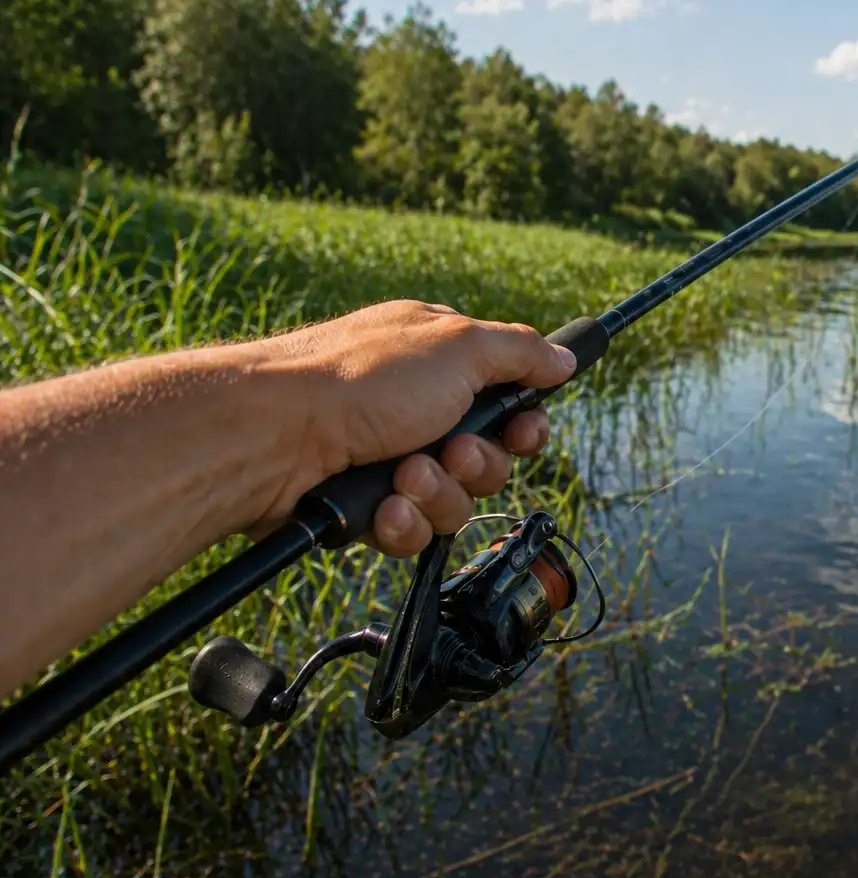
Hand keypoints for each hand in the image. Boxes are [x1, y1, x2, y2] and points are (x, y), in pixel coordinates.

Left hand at [249, 300, 577, 555]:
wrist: (273, 437)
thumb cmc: (360, 380)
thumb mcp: (458, 346)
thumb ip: (521, 353)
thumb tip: (565, 360)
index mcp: (441, 361)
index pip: (508, 400)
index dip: (523, 424)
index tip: (522, 431)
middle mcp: (418, 409)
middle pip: (490, 458)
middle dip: (479, 463)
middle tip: (452, 450)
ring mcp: (391, 458)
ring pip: (455, 501)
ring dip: (439, 493)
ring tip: (403, 477)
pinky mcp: (368, 507)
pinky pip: (415, 531)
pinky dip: (404, 522)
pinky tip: (383, 508)